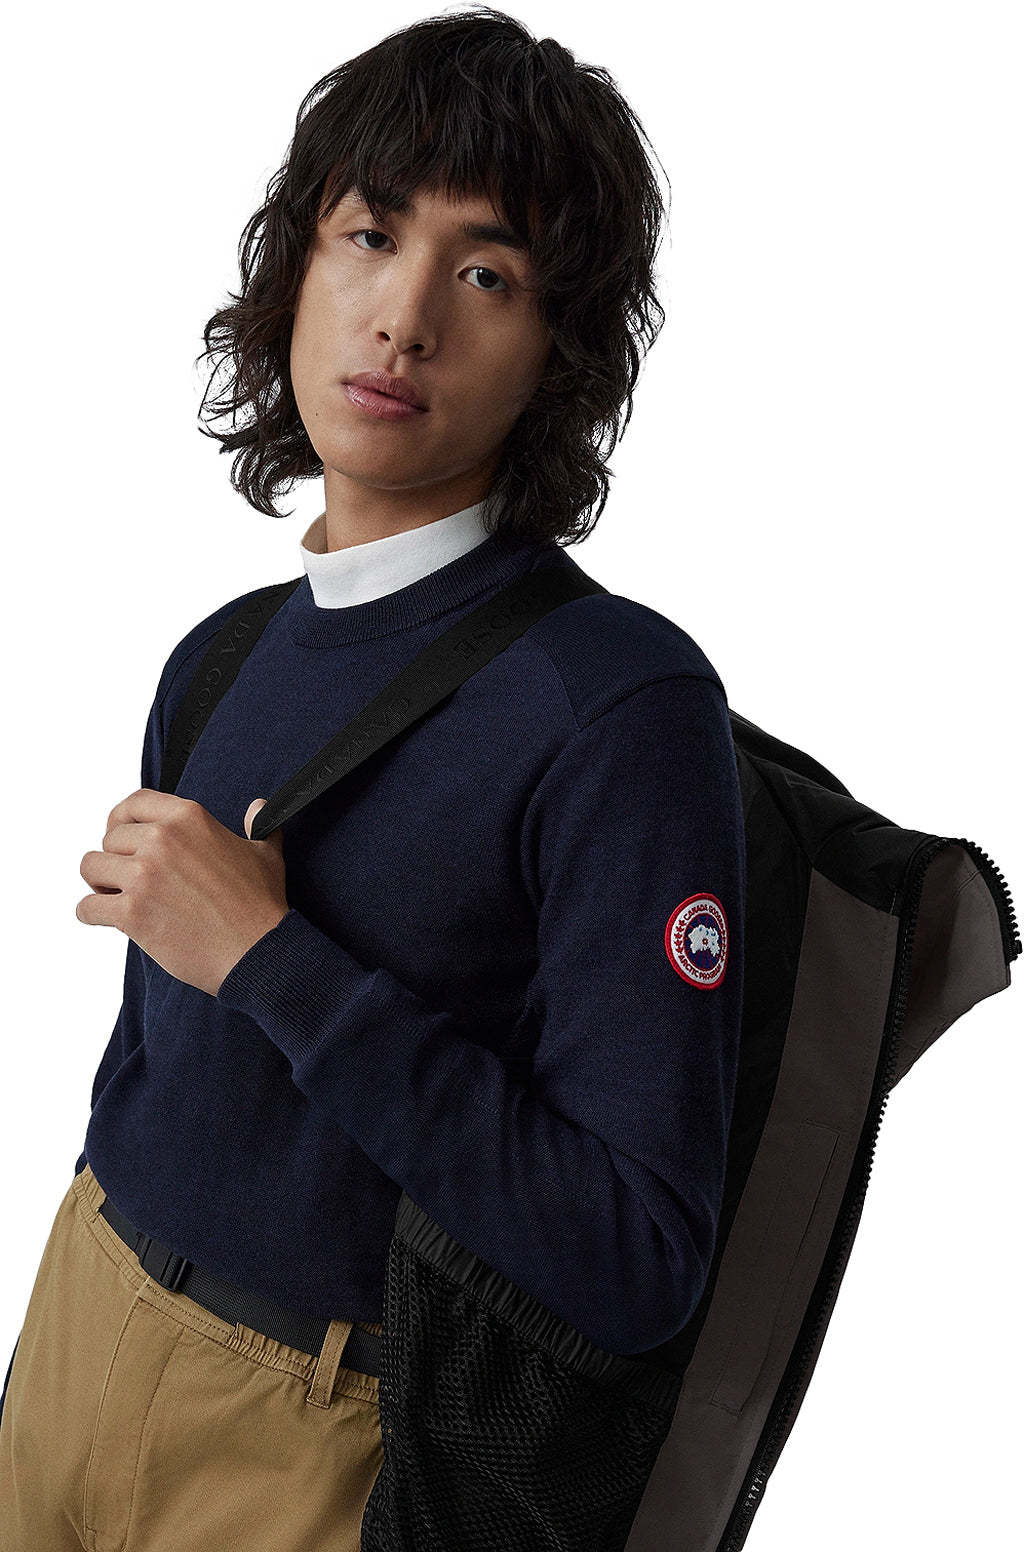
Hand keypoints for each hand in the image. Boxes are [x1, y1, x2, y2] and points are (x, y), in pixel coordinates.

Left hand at [76, 791, 289, 996]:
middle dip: (115, 859)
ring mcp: (143, 876)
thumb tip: (257, 807)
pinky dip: (91, 913)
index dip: (121, 819)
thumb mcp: (265, 853)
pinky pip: (87, 906)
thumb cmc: (261, 905)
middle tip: (128, 879)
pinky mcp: (131, 913)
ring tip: (115, 896)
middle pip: (109, 838)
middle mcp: (161, 839)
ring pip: (91, 867)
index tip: (123, 836)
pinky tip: (106, 918)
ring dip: (99, 883)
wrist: (258, 950)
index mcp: (188, 818)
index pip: (134, 803)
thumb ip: (257, 825)